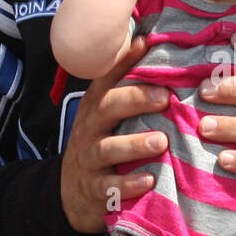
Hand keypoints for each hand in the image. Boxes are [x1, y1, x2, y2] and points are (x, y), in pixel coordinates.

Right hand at [59, 39, 168, 232]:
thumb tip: (148, 41)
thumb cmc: (100, 143)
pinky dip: (128, 184)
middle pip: (108, 108)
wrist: (69, 193)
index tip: (146, 44)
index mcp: (96, 106)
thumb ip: (126, 85)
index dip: (124, 60)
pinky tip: (149, 180)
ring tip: (161, 141)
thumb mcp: (106, 115)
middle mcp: (90, 128)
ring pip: (108, 148)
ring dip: (135, 144)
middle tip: (165, 98)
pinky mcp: (94, 189)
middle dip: (135, 100)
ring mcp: (89, 158)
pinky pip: (109, 187)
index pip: (107, 78)